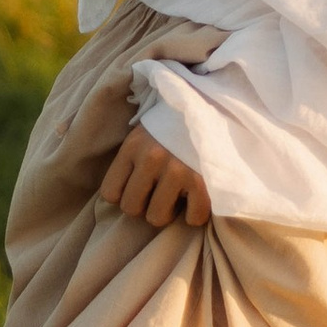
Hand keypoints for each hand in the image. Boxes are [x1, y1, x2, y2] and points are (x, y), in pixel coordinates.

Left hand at [97, 131, 211, 225]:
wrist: (216, 108)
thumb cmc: (176, 127)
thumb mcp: (146, 134)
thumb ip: (133, 159)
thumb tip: (120, 196)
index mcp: (133, 146)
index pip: (109, 192)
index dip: (124, 195)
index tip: (139, 189)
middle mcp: (152, 158)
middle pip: (131, 208)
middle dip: (144, 205)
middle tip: (159, 194)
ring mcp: (177, 170)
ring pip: (157, 217)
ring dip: (168, 212)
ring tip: (178, 196)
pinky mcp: (202, 182)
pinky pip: (192, 218)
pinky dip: (195, 215)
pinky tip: (197, 199)